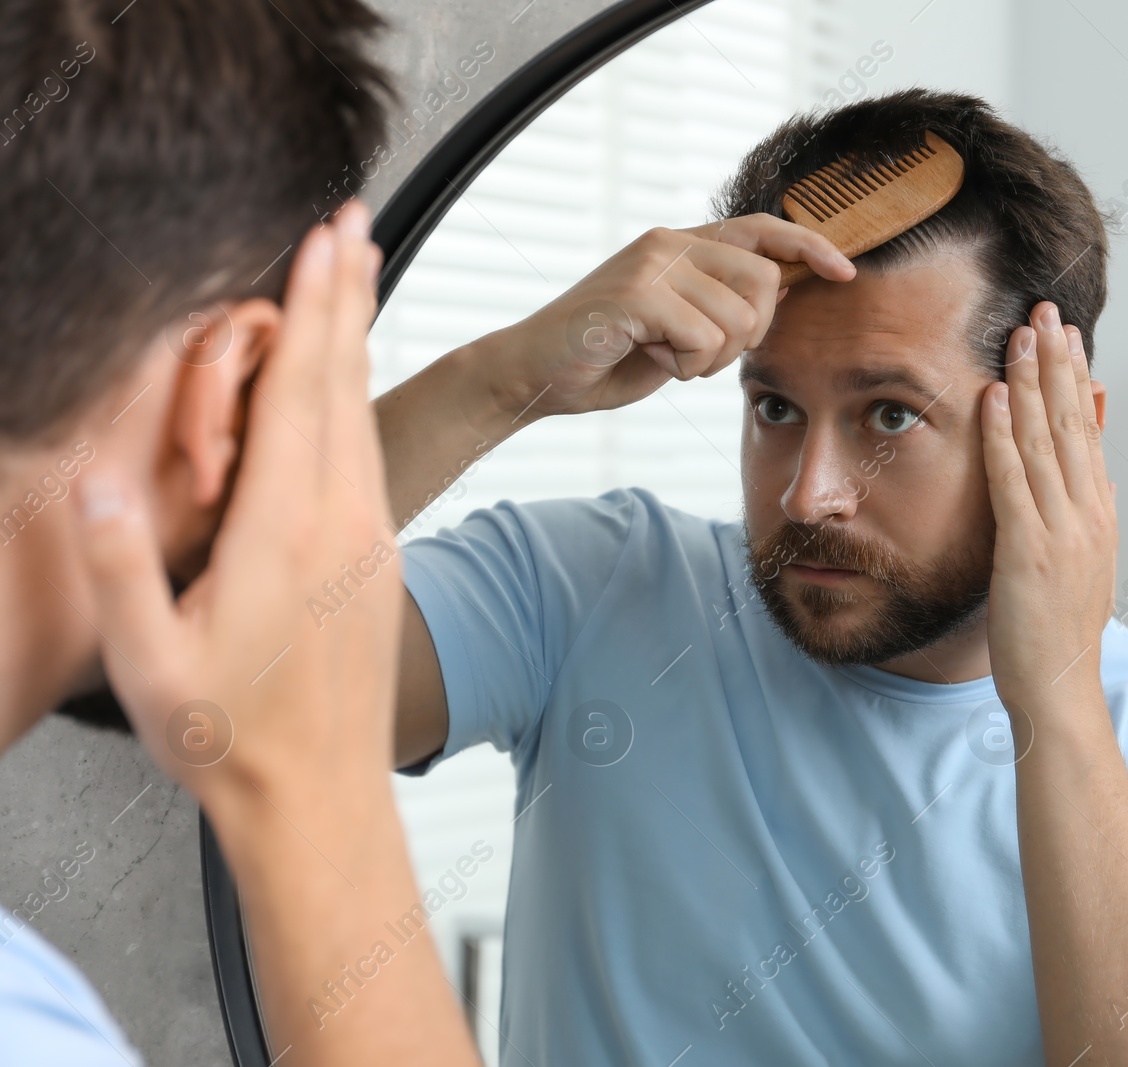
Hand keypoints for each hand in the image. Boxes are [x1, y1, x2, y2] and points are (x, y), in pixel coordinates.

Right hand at [73, 201, 397, 820]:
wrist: (320, 797)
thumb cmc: (229, 736)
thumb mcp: (147, 659)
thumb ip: (120, 562)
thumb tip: (92, 474)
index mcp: (284, 531)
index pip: (299, 394)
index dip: (310, 311)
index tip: (325, 242)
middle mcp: (343, 522)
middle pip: (345, 385)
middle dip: (346, 297)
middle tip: (354, 224)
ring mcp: (371, 540)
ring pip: (366, 416)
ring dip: (359, 340)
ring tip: (358, 278)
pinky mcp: (381, 560)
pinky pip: (371, 456)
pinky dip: (361, 400)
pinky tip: (351, 385)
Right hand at [469, 214, 855, 420]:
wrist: (534, 373)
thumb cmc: (608, 357)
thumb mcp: (677, 328)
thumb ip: (720, 307)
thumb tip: (782, 297)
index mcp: (681, 244)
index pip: (763, 230)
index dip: (810, 247)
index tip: (844, 272)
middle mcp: (670, 242)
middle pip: (765, 284)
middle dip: (750, 335)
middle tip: (703, 356)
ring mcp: (652, 263)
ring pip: (737, 320)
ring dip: (711, 360)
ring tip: (669, 359)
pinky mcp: (636, 294)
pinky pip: (703, 338)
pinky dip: (685, 367)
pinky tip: (652, 361)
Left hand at [980, 302, 1116, 714]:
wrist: (1060, 689)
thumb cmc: (1059, 634)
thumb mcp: (1084, 564)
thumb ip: (1087, 515)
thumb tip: (1099, 475)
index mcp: (1099, 514)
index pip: (1087, 431)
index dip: (1076, 379)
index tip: (1066, 335)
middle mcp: (1088, 513)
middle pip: (1072, 422)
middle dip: (1057, 362)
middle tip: (1045, 310)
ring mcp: (1062, 530)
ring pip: (1045, 439)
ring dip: (1030, 382)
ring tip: (1021, 334)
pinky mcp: (1028, 550)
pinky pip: (1013, 480)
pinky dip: (1001, 434)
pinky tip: (992, 396)